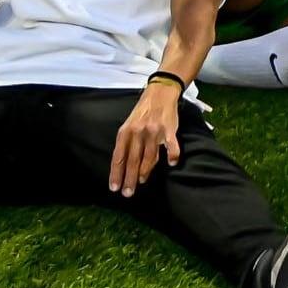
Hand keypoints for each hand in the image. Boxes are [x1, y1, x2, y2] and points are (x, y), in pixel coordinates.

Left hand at [109, 79, 185, 195]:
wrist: (159, 94)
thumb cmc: (142, 113)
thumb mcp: (128, 125)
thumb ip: (126, 144)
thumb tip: (123, 167)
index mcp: (125, 132)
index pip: (119, 157)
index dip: (116, 174)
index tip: (114, 188)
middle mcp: (138, 132)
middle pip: (132, 160)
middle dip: (129, 179)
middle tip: (127, 193)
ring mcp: (154, 131)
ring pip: (149, 156)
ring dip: (145, 171)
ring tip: (142, 181)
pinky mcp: (169, 129)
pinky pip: (171, 145)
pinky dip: (173, 155)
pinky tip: (172, 163)